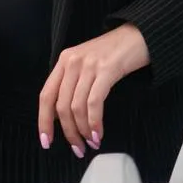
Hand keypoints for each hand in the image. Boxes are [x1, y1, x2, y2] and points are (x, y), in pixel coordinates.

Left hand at [38, 23, 149, 157]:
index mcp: (64, 61)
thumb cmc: (114, 52)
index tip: (46, 140)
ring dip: (83, 131)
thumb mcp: (86, 64)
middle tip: (77, 148)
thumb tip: (65, 116)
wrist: (138, 35)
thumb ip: (73, 84)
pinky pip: (94, 102)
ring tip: (91, 142)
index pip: (46, 95)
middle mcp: (72, 62)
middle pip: (61, 106)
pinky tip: (98, 132)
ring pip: (76, 107)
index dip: (44, 121)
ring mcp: (89, 65)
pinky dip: (95, 122)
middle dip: (68, 132)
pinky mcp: (107, 70)